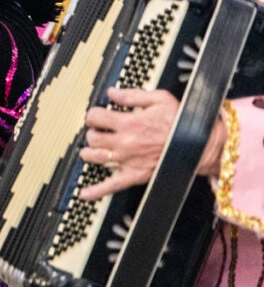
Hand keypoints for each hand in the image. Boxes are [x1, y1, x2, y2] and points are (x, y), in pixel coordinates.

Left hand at [78, 88, 225, 199]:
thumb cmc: (183, 122)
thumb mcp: (160, 99)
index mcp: (129, 123)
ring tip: (93, 148)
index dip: (94, 114)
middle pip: (92, 137)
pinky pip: (111, 186)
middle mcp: (125, 143)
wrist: (201, 145)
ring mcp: (127, 161)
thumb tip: (112, 92)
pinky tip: (84, 193)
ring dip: (90, 152)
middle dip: (93, 132)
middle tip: (99, 131)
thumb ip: (133, 95)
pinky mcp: (134, 175)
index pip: (95, 117)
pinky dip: (96, 190)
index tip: (97, 115)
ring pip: (94, 158)